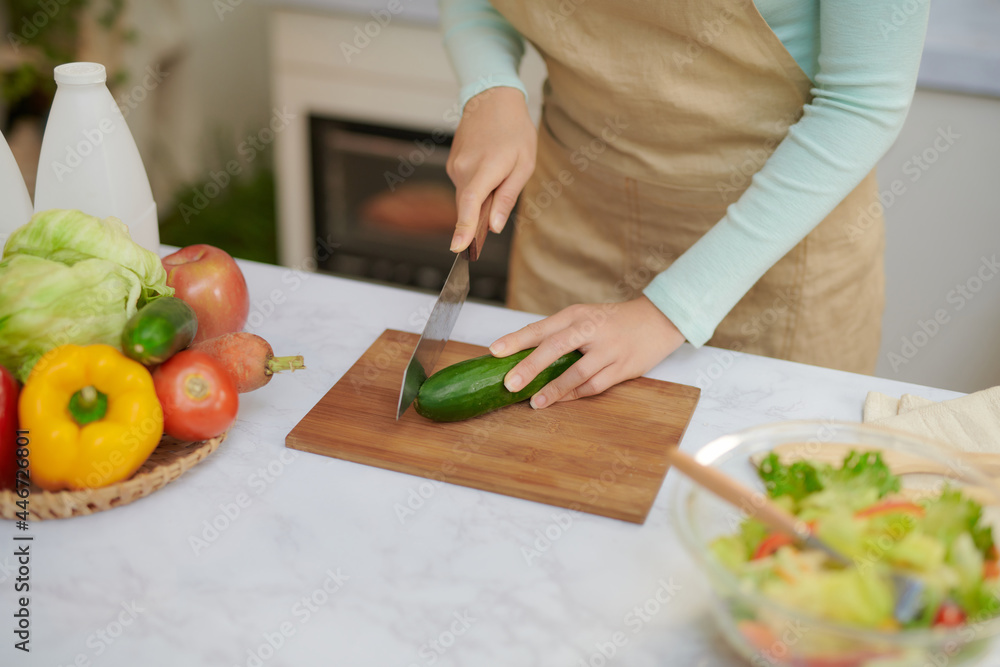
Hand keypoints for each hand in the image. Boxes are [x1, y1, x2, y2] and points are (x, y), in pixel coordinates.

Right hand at [446, 86, 536, 251]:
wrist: (492, 99)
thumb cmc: (514, 130)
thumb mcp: (524, 165)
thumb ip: (507, 197)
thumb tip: (493, 226)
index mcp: (486, 168)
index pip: (469, 203)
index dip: (463, 227)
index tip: (458, 247)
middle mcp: (464, 168)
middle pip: (468, 206)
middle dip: (481, 215)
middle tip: (501, 197)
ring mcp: (454, 166)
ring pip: (466, 197)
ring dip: (482, 196)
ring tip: (500, 170)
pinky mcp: (452, 165)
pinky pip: (464, 186)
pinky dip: (476, 187)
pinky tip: (489, 167)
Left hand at [489, 297, 686, 407]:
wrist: (657, 320)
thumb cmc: (611, 321)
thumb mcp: (584, 318)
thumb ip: (558, 334)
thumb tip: (520, 356)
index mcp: (576, 315)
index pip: (541, 327)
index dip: (516, 340)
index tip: (494, 351)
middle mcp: (591, 329)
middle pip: (556, 347)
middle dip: (530, 366)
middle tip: (509, 383)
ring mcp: (608, 349)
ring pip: (577, 372)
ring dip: (554, 389)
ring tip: (534, 402)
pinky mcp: (623, 367)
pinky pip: (595, 385)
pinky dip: (575, 394)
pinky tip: (560, 400)